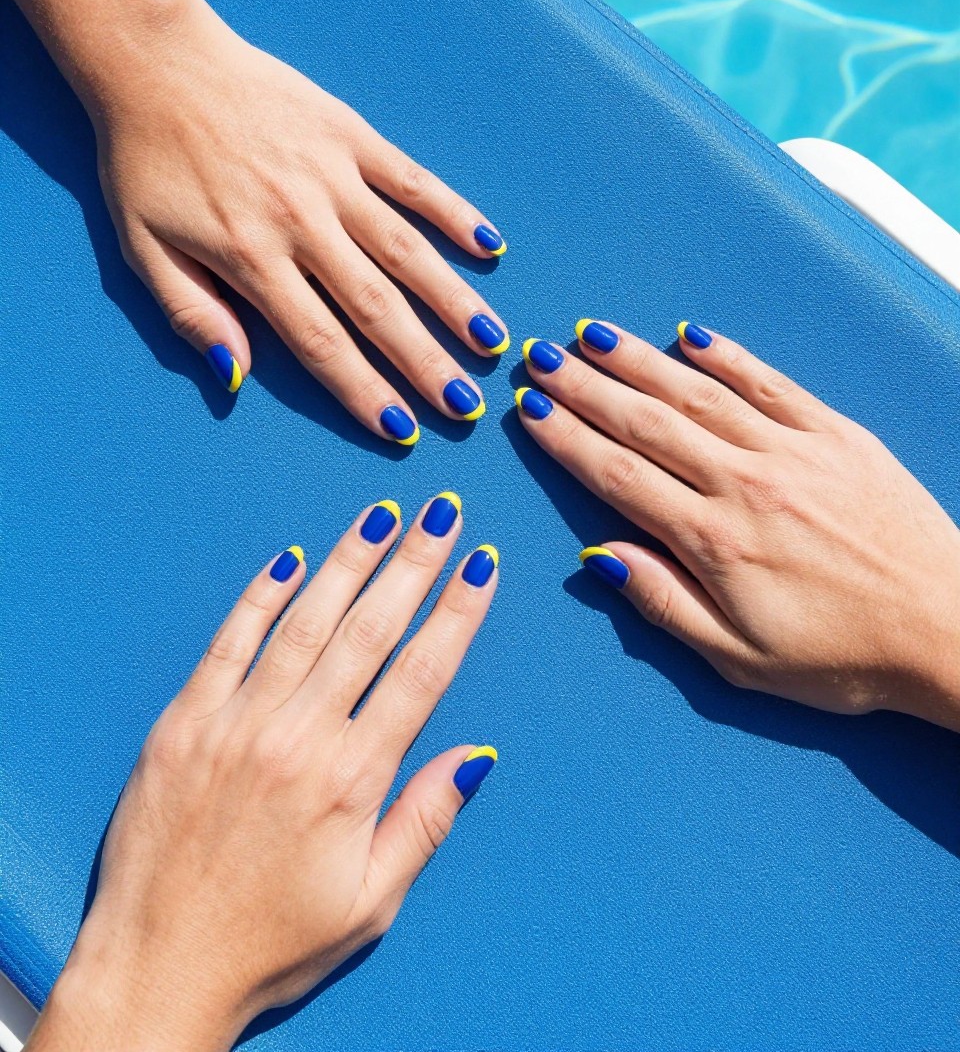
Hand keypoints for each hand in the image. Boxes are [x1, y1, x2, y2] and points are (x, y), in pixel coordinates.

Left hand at [31, 496, 498, 1051]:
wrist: (158, 967)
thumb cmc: (272, 943)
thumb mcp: (369, 902)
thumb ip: (424, 821)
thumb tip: (476, 755)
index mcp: (351, 782)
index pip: (422, 674)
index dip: (458, 614)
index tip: (482, 564)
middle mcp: (296, 739)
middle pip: (371, 630)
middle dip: (415, 564)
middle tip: (444, 512)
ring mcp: (234, 723)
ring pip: (304, 621)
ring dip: (348, 562)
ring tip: (383, 516)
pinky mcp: (183, 722)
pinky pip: (228, 642)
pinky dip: (261, 597)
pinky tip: (290, 559)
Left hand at [97, 0, 507, 436]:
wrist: (156, 59)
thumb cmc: (145, 161)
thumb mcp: (142, 248)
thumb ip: (192, 314)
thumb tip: (236, 377)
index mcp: (250, 256)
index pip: (318, 341)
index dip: (362, 389)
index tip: (401, 429)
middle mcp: (302, 221)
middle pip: (375, 307)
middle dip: (424, 363)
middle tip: (466, 406)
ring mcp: (333, 175)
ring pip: (406, 250)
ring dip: (452, 300)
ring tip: (492, 342)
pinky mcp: (350, 134)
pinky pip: (412, 180)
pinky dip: (453, 211)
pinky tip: (489, 245)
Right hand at [515, 322, 959, 728]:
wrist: (949, 630)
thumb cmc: (845, 658)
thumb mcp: (741, 659)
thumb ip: (665, 603)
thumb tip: (600, 558)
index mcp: (715, 541)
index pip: (619, 475)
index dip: (567, 438)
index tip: (529, 408)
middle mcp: (746, 482)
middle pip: (647, 422)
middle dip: (585, 387)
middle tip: (539, 357)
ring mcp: (794, 451)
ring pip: (698, 392)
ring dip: (638, 360)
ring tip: (591, 335)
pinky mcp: (837, 434)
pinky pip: (770, 382)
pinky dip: (727, 355)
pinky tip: (690, 335)